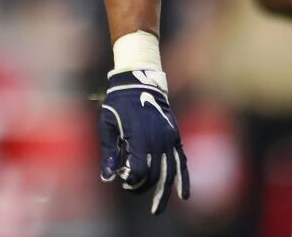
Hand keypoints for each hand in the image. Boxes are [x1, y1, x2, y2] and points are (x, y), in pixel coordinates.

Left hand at [99, 69, 189, 214]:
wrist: (141, 81)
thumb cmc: (119, 103)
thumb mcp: (107, 124)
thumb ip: (109, 152)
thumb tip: (107, 177)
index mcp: (139, 137)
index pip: (139, 171)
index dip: (131, 181)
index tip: (123, 180)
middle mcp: (157, 140)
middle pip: (153, 175)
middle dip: (141, 186)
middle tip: (130, 187)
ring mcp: (169, 139)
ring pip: (169, 173)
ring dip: (163, 193)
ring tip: (156, 209)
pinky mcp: (175, 137)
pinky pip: (182, 162)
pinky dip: (183, 180)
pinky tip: (184, 196)